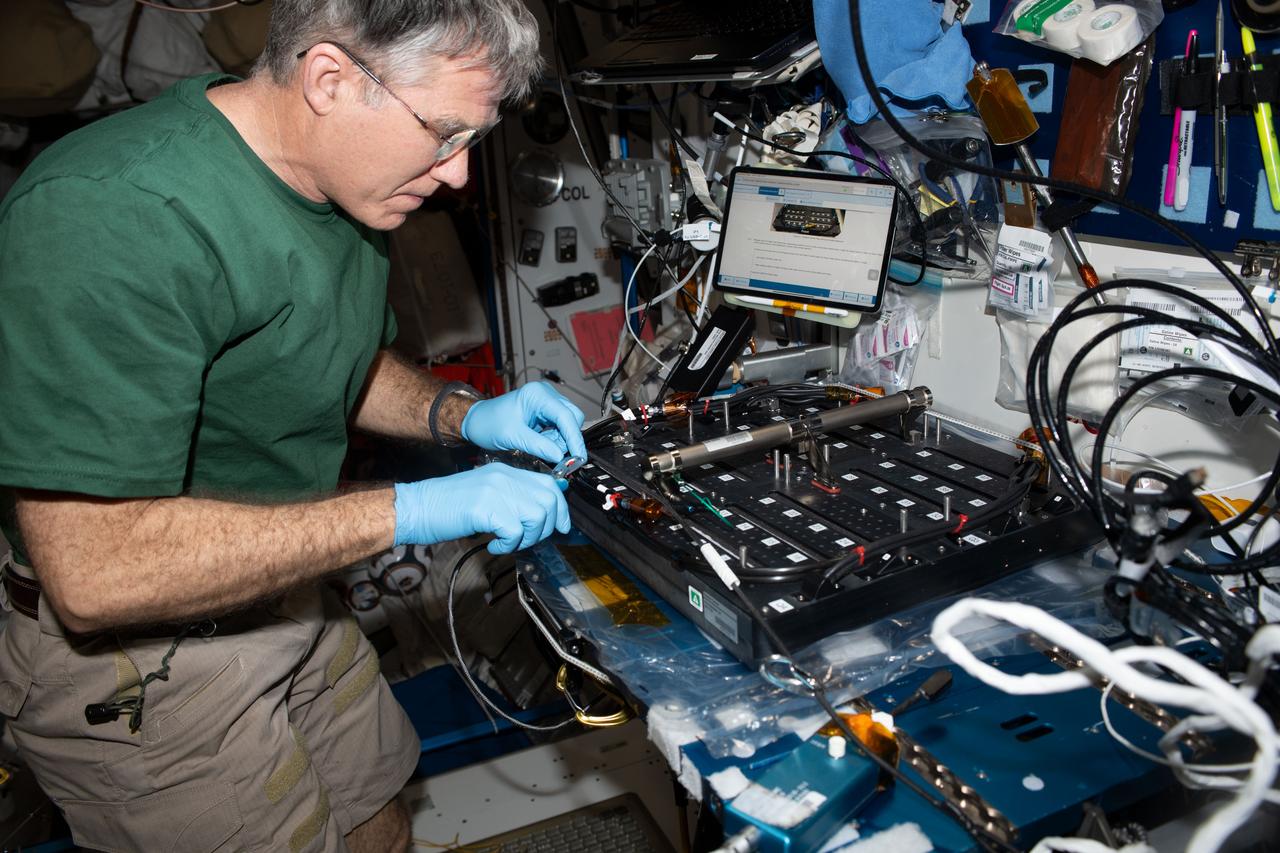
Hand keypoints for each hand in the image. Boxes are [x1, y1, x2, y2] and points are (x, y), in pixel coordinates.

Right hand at [393, 463, 570, 553]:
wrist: (416, 508)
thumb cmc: (448, 506)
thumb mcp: (486, 493)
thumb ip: (513, 497)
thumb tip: (543, 513)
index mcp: (506, 471)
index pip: (550, 484)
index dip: (560, 509)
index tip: (560, 526)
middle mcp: (504, 476)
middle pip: (549, 500)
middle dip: (547, 526)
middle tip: (528, 539)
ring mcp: (495, 490)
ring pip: (537, 516)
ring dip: (528, 538)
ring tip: (508, 542)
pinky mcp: (485, 508)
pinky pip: (516, 532)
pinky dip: (509, 545)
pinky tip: (494, 545)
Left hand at [461, 382, 586, 463]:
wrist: (476, 421)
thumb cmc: (489, 423)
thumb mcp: (513, 436)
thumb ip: (539, 446)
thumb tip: (560, 457)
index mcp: (537, 394)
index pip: (565, 415)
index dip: (574, 437)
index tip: (578, 456)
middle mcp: (545, 395)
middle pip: (571, 418)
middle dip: (567, 439)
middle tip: (559, 458)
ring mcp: (546, 403)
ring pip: (567, 424)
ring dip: (559, 441)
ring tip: (540, 447)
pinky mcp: (545, 412)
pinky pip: (559, 427)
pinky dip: (554, 439)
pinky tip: (540, 443)